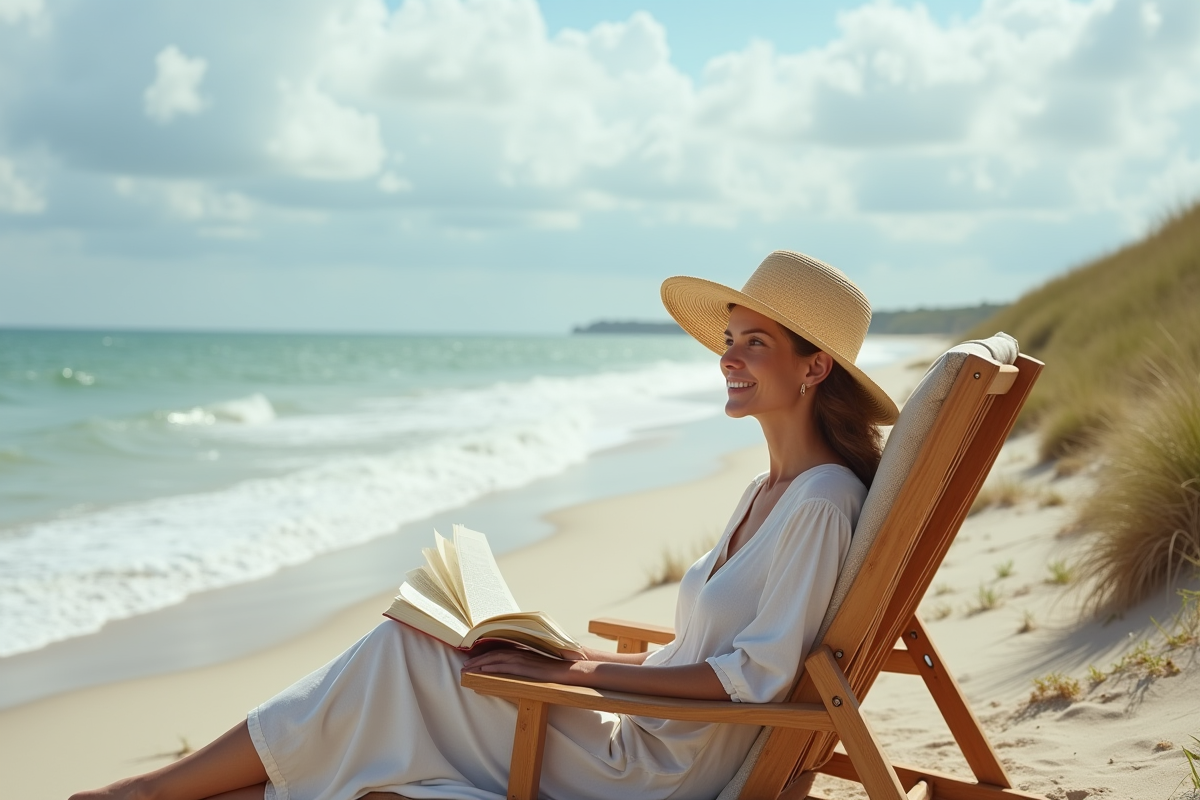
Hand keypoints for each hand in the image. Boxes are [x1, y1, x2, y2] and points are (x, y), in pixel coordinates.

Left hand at [461, 648, 593, 684]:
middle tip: (464, 665)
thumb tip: (528, 669)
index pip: (504, 651)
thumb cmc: (568, 667)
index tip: (474, 659)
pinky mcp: (528, 667)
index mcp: (529, 651)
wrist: (581, 667)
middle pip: (496, 653)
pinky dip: (491, 668)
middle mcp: (525, 652)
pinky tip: (480, 671)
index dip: (487, 654)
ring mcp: (526, 659)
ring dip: (480, 664)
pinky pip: (505, 666)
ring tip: (466, 670)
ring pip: (497, 658)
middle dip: (478, 659)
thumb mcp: (549, 664)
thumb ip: (537, 664)